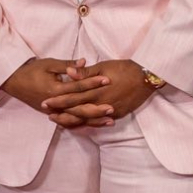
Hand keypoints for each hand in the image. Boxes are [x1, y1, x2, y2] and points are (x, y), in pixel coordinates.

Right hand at [1, 58, 113, 120]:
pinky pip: (70, 123)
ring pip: (77, 119)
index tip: (108, 79)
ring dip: (93, 120)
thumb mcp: (49, 64)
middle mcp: (56, 104)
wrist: (14, 82)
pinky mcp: (53, 114)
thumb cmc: (32, 71)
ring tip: (110, 121)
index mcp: (55, 90)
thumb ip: (67, 65)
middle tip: (113, 108)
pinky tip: (95, 125)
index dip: (93, 82)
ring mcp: (54, 112)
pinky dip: (83, 124)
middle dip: (97, 109)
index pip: (78, 87)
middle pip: (80, 108)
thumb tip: (84, 62)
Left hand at [42, 59, 156, 126]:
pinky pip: (99, 122)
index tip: (45, 102)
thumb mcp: (103, 67)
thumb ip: (85, 73)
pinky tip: (80, 125)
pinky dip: (88, 124)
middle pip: (77, 111)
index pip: (72, 97)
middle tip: (47, 115)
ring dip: (72, 121)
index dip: (58, 101)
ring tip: (60, 122)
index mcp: (96, 90)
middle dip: (61, 113)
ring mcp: (109, 111)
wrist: (146, 77)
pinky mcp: (117, 114)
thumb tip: (69, 72)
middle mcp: (101, 103)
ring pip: (87, 119)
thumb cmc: (124, 68)